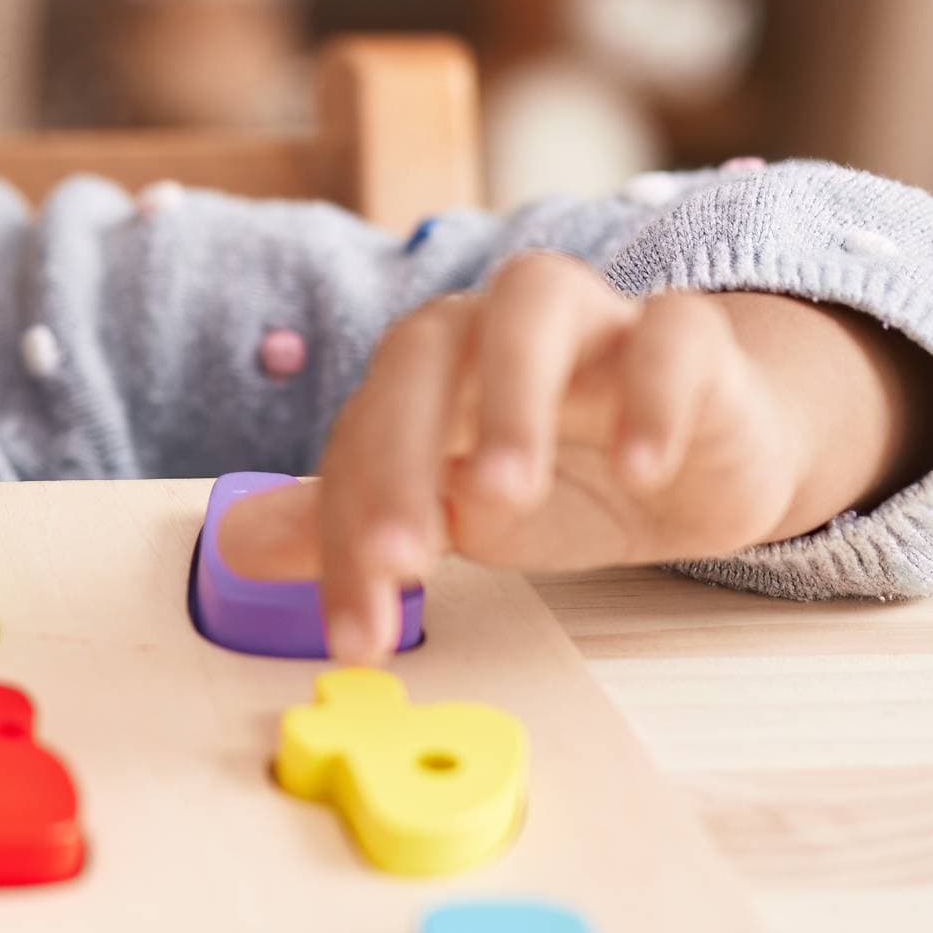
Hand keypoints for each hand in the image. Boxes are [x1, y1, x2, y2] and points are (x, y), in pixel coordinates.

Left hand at [216, 254, 929, 662]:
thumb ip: (350, 522)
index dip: (348, 532)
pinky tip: (642, 470)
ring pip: (536, 299)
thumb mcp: (449, 513)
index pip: (363, 431)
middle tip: (406, 562)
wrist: (700, 459)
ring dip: (511, 396)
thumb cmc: (559, 476)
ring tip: (504, 497)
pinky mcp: (692, 341)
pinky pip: (671, 333)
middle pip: (426, 351)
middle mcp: (495, 325)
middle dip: (403, 455)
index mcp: (427, 366)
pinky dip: (652, 394)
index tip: (357, 632)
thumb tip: (232, 544)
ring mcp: (596, 321)